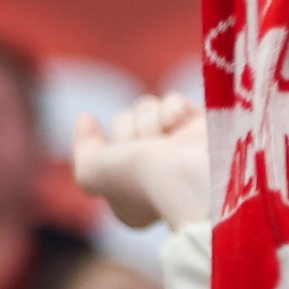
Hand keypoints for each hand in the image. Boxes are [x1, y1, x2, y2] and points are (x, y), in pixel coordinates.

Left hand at [73, 94, 209, 230]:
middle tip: (144, 154)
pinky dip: (172, 108)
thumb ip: (84, 147)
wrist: (184, 175)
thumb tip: (87, 117)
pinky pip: (174, 101)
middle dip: (128, 133)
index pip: (109, 147)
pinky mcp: (204, 129)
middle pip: (125, 121)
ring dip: (148, 121)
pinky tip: (177, 125)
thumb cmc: (135, 181)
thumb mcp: (90, 173)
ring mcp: (182, 147)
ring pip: (146, 108)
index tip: (119, 167)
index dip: (109, 151)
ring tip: (165, 143)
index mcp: (136, 187)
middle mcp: (160, 168)